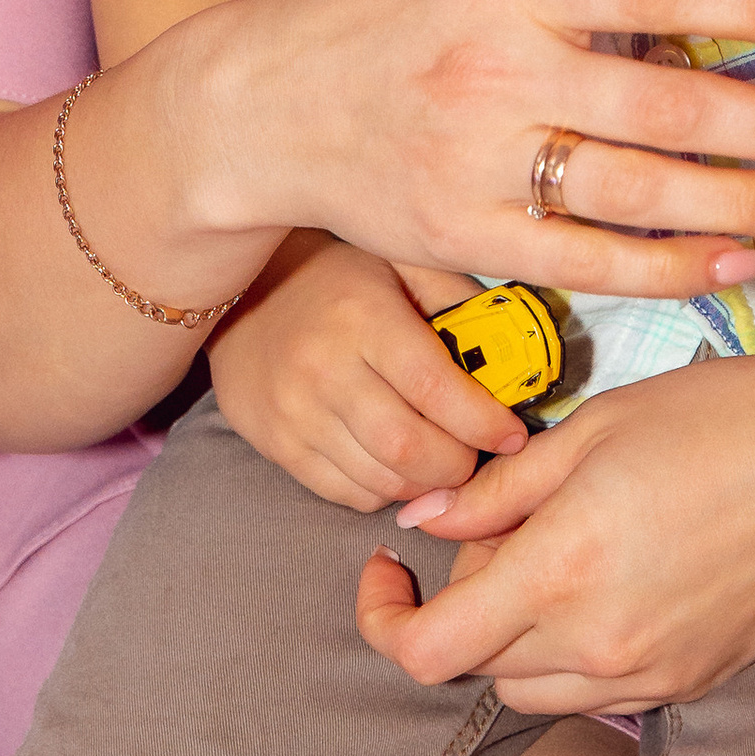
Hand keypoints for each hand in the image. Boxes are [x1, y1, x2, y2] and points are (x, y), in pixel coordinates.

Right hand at [174, 0, 754, 302]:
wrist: (252, 105)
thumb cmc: (380, 4)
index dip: (754, 3)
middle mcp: (492, 71)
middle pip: (666, 105)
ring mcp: (474, 163)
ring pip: (638, 194)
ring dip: (748, 202)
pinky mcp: (460, 239)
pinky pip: (583, 264)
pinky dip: (668, 269)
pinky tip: (740, 260)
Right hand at [208, 234, 527, 510]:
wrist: (242, 296)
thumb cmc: (336, 278)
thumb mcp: (399, 262)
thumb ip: (455, 298)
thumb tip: (513, 346)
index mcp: (364, 317)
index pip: (435, 389)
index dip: (484, 423)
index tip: (513, 434)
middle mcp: (325, 368)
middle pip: (410, 448)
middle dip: (459, 465)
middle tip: (476, 453)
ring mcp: (295, 412)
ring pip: (381, 479)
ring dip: (425, 483)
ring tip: (440, 460)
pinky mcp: (276, 444)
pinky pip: (346, 493)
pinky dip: (384, 491)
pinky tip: (396, 464)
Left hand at [355, 301, 754, 715]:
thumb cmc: (731, 417)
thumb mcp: (597, 427)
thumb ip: (498, 490)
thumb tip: (422, 525)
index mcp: (561, 571)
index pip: (428, 651)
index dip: (382, 620)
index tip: (385, 571)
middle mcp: (599, 644)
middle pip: (474, 667)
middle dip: (457, 604)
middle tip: (494, 524)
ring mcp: (650, 675)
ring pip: (530, 689)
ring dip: (511, 635)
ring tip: (551, 549)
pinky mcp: (692, 683)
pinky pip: (594, 690)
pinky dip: (571, 649)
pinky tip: (606, 575)